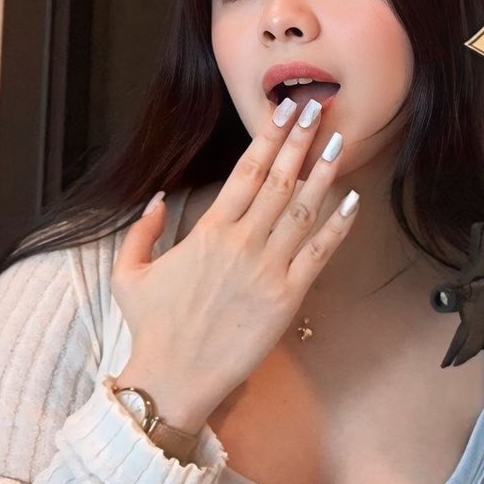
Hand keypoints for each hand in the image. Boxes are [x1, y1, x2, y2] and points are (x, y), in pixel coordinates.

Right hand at [111, 98, 358, 432]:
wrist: (173, 377)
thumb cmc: (152, 329)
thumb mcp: (129, 274)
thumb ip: (143, 231)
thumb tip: (159, 198)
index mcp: (208, 231)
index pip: (246, 172)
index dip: (269, 137)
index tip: (286, 110)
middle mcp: (241, 242)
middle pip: (279, 180)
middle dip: (300, 140)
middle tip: (319, 106)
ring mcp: (267, 269)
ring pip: (303, 209)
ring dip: (324, 172)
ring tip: (340, 140)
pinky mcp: (286, 297)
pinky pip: (318, 254)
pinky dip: (339, 226)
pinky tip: (354, 201)